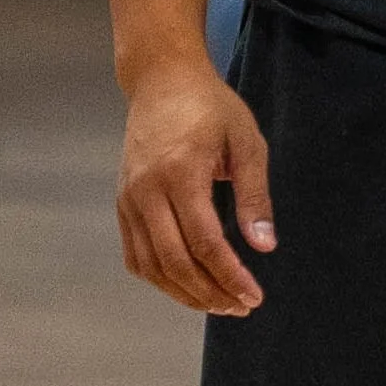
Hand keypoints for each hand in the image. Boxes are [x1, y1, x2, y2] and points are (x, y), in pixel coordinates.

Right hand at [118, 53, 275, 315]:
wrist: (163, 80)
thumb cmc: (211, 107)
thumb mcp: (246, 140)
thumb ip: (254, 194)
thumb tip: (264, 246)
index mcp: (181, 172)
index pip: (206, 242)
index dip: (230, 276)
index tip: (254, 296)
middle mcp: (148, 190)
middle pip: (176, 262)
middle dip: (210, 293)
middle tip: (239, 306)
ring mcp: (129, 198)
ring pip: (152, 266)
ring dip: (185, 293)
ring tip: (218, 302)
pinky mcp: (121, 203)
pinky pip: (136, 256)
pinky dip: (159, 278)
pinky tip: (185, 285)